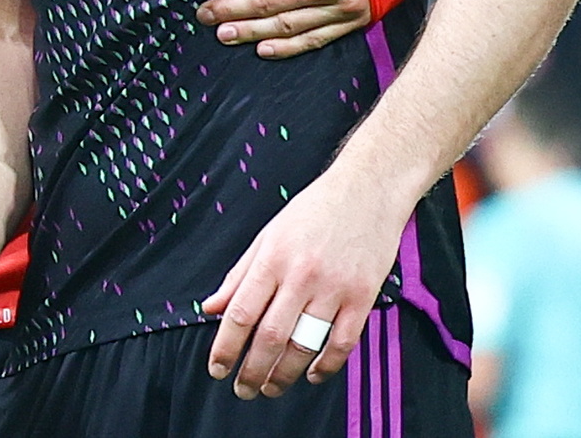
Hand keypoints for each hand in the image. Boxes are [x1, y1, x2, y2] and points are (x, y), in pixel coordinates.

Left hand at [200, 0, 369, 56]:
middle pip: (263, 2)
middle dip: (228, 9)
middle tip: (203, 14)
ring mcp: (340, 7)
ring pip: (284, 26)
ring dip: (249, 32)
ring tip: (223, 34)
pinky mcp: (355, 20)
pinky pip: (314, 39)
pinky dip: (286, 47)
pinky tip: (263, 49)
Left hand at [201, 167, 406, 398]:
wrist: (367, 190)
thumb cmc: (315, 210)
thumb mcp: (268, 235)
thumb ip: (240, 274)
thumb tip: (213, 307)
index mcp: (272, 258)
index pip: (241, 312)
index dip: (225, 347)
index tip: (217, 368)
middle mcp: (301, 275)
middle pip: (270, 336)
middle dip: (252, 370)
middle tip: (243, 389)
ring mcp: (334, 287)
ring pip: (305, 344)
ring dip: (285, 374)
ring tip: (271, 387)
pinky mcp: (362, 296)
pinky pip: (342, 342)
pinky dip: (326, 366)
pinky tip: (312, 375)